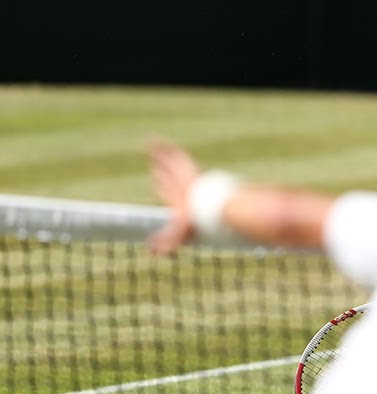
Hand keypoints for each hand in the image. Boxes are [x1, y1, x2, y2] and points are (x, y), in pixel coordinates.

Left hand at [147, 139, 199, 254]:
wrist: (210, 209)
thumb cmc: (195, 224)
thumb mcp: (176, 235)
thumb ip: (164, 243)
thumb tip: (149, 254)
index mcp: (181, 200)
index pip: (169, 190)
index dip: (162, 185)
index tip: (156, 179)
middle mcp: (182, 185)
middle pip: (169, 175)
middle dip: (162, 169)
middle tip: (155, 164)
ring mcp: (184, 175)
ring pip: (169, 162)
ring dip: (160, 155)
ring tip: (149, 144)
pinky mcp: (185, 167)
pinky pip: (172, 154)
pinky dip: (161, 147)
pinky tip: (150, 140)